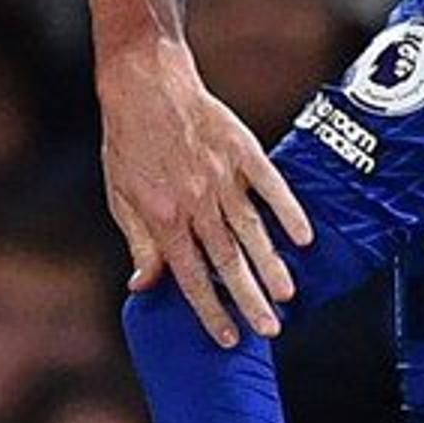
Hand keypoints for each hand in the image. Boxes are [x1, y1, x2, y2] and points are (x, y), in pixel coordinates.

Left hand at [101, 41, 312, 346]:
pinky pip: (271, 186)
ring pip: (251, 231)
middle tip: (269, 330)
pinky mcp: (243, 151)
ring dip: (270, 266)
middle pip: (227, 261)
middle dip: (249, 300)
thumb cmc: (129, 142)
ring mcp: (222, 177)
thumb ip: (139, 244)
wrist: (145, 83)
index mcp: (164, 218)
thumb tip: (143, 286)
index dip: (210, 310)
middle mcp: (196, 203)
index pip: (191, 276)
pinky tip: (303, 237)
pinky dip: (288, 212)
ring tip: (287, 295)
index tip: (227, 338)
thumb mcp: (120, 197)